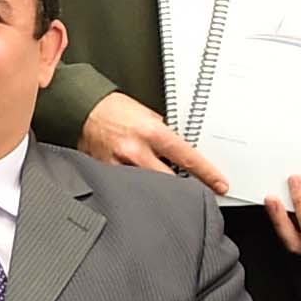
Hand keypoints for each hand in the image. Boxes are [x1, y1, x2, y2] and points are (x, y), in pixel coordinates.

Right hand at [73, 92, 230, 196]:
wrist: (81, 108)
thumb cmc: (112, 109)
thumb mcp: (146, 114)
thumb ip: (162, 133)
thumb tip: (176, 150)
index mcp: (152, 133)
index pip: (188, 158)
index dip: (207, 174)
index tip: (219, 184)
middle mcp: (137, 150)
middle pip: (170, 181)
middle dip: (182, 188)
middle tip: (192, 192)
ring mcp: (120, 164)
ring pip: (148, 188)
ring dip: (157, 189)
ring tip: (161, 191)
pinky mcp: (105, 172)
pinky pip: (125, 186)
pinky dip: (134, 187)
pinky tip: (135, 186)